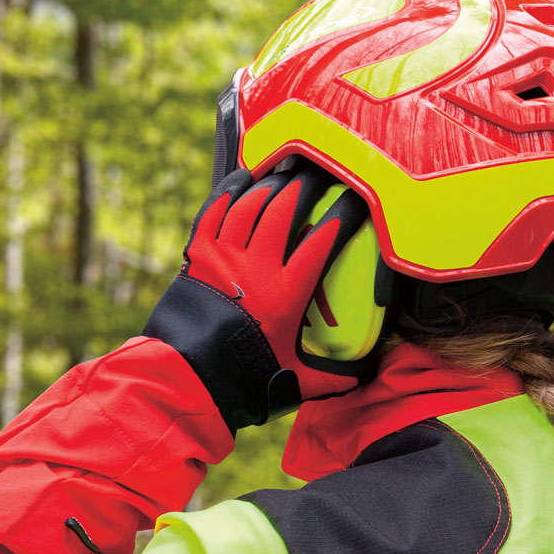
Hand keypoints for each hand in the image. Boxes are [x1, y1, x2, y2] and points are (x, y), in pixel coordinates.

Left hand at [144, 165, 375, 430]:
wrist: (188, 379)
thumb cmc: (245, 379)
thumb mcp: (298, 380)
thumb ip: (334, 376)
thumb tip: (365, 375)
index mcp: (287, 293)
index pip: (322, 241)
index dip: (343, 215)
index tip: (357, 200)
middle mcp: (256, 268)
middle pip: (284, 210)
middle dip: (306, 186)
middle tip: (321, 174)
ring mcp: (223, 258)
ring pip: (250, 205)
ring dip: (270, 185)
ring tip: (287, 173)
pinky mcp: (197, 256)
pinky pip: (213, 212)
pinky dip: (228, 191)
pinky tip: (243, 178)